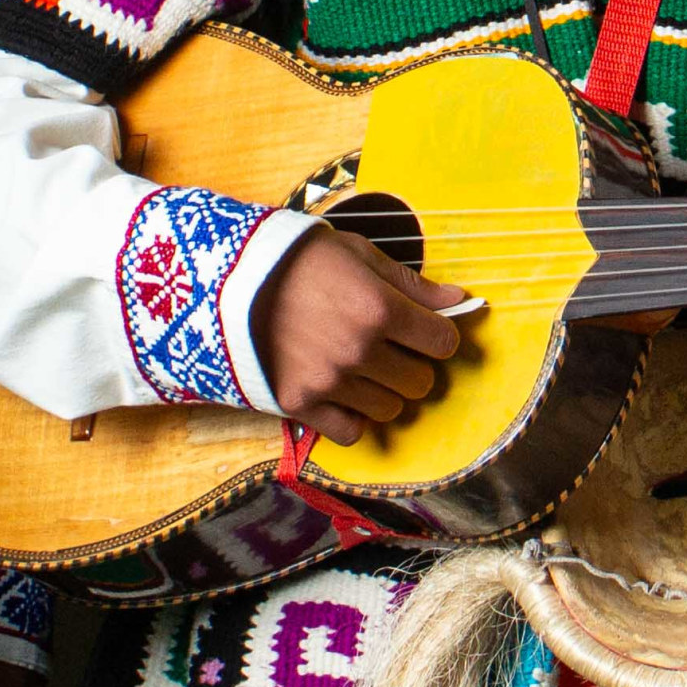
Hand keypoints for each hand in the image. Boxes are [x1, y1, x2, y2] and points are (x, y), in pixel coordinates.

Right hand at [253, 227, 466, 443]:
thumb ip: (412, 283)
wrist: (227, 278)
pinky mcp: (300, 404)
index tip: (423, 328)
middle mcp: (359, 350)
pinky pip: (351, 433)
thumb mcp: (359, 254)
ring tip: (361, 366)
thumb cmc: (299, 258)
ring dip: (384, 390)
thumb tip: (459, 302)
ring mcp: (329, 381)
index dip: (438, 334)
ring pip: (390, 409)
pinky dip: (353, 417)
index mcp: (379, 308)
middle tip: (390, 347)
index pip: (443, 342)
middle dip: (413, 364)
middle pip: (421, 382)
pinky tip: (342, 393)